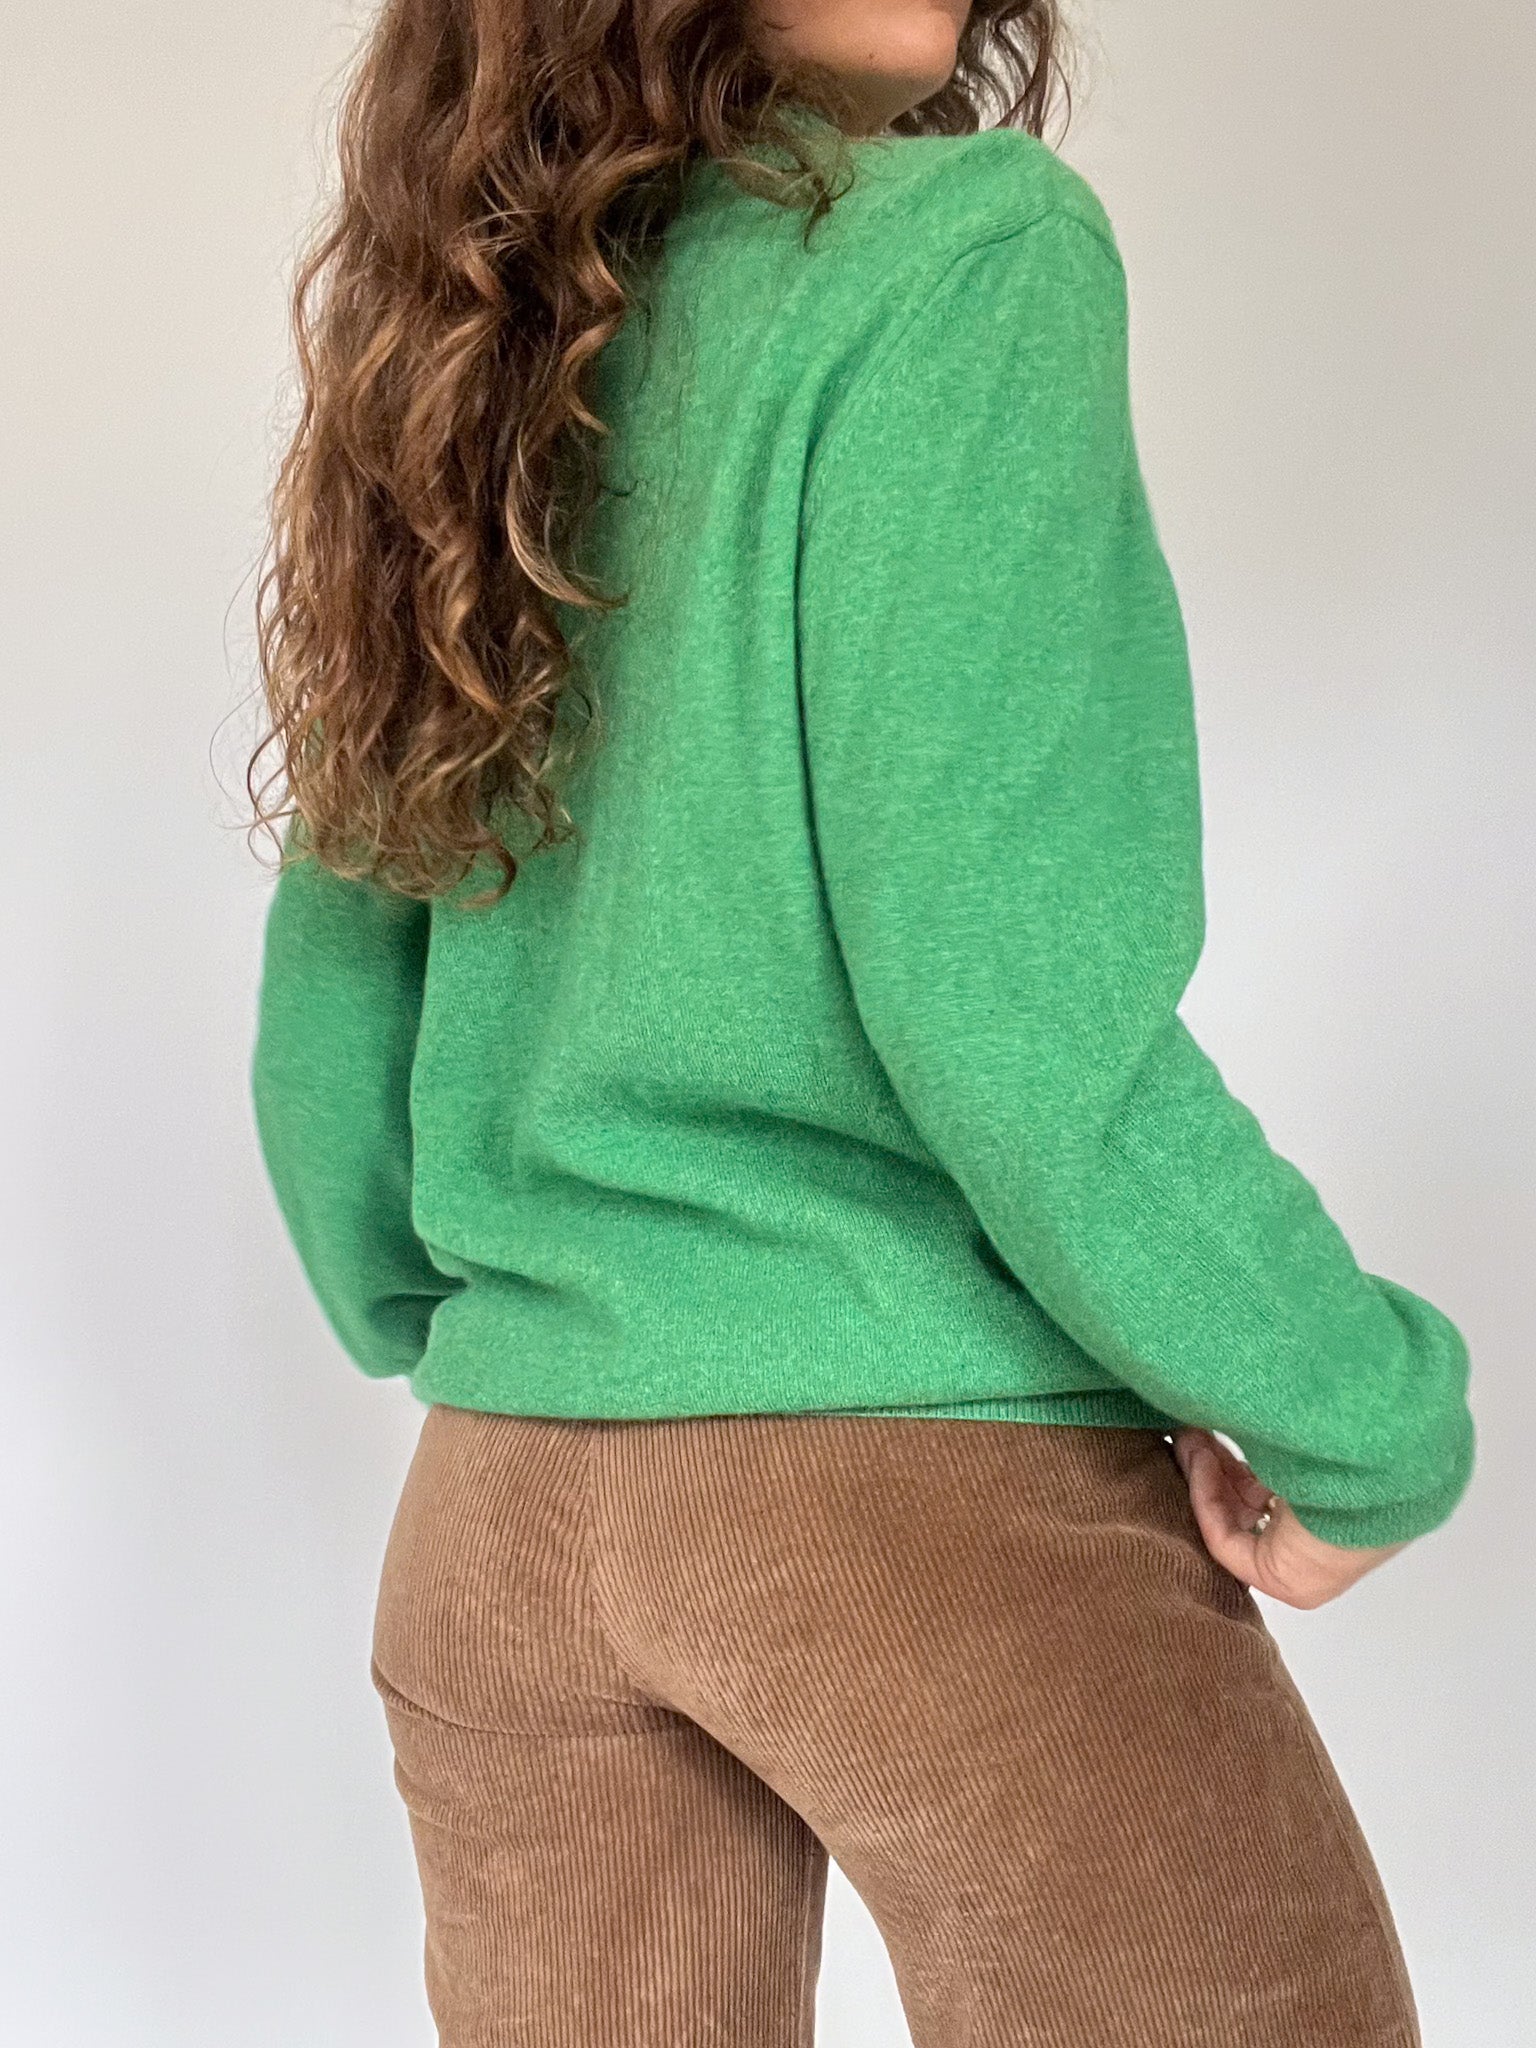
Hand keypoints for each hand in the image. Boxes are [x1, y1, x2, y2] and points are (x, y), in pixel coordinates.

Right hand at [1170, 1428, 1407, 1609]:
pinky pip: (1227, 1540)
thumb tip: (1229, 1404)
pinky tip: (1202, 1460)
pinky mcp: (1281, 1579)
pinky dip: (1207, 1500)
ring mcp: (1300, 1564)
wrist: (1378, 1468)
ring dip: (1204, 1478)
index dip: (1230, 1461)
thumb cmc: (1348, 1442)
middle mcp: (1318, 1537)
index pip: (1267, 1489)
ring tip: (1184, 1439)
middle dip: (1213, 1466)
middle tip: (1185, 1432)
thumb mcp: (1298, 1433)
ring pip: (1234, 1520)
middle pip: (1247, 1504)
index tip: (1206, 1430)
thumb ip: (1267, 1429)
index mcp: (1330, 1503)